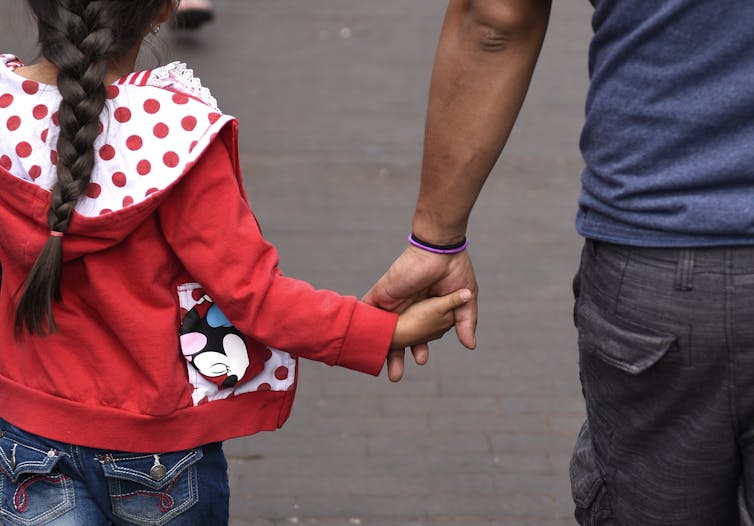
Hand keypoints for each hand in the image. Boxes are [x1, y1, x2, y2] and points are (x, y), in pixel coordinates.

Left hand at [363, 245, 477, 380]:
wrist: (440, 249)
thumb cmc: (455, 270)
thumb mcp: (465, 300)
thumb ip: (464, 322)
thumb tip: (471, 345)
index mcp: (428, 311)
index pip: (419, 336)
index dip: (418, 349)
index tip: (420, 360)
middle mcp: (409, 309)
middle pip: (399, 338)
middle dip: (396, 358)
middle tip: (395, 376)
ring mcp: (394, 303)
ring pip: (381, 331)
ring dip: (377, 348)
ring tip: (375, 366)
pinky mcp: (382, 295)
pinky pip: (366, 312)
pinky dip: (360, 326)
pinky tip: (356, 343)